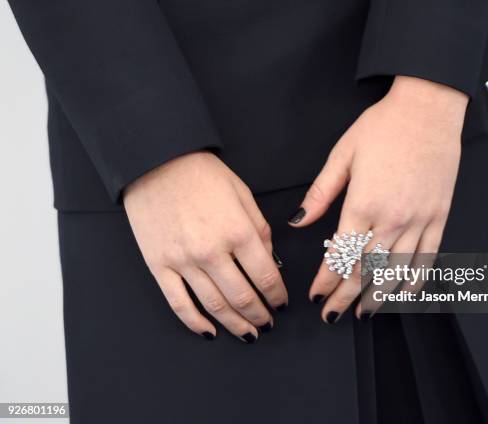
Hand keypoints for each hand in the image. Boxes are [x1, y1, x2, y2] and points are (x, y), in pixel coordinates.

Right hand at [124, 151, 287, 341]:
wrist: (157, 161)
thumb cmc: (203, 175)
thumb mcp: (243, 196)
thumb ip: (259, 232)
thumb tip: (270, 263)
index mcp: (238, 232)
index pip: (266, 277)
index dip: (277, 296)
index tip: (281, 303)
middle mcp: (212, 251)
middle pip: (242, 297)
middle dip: (260, 315)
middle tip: (268, 323)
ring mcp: (182, 261)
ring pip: (214, 306)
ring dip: (235, 325)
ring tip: (248, 334)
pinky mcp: (158, 265)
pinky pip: (178, 303)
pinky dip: (195, 323)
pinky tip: (210, 332)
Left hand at [289, 76, 467, 322]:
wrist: (427, 109)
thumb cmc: (385, 127)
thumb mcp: (342, 155)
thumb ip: (320, 194)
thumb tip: (299, 220)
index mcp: (363, 204)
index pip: (340, 255)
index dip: (325, 280)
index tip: (316, 296)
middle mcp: (392, 218)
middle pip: (365, 270)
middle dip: (345, 297)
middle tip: (332, 315)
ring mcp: (419, 220)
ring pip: (395, 271)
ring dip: (377, 297)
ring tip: (363, 314)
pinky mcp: (439, 216)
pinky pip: (428, 257)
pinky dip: (415, 279)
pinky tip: (404, 293)